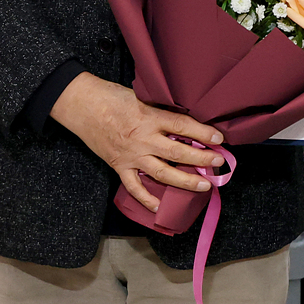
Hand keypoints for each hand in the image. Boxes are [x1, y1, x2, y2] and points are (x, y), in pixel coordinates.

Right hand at [52, 72, 225, 212]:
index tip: (220, 139)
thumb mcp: (142, 96)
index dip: (203, 133)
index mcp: (150, 117)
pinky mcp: (119, 166)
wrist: (83, 105)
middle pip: (178, 153)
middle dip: (201, 159)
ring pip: (162, 173)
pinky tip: (160, 207)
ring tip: (203, 186)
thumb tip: (186, 119)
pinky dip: (147, 199)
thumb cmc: (112, 96)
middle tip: (219, 164)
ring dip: (184, 181)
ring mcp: (131, 155)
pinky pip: (134, 187)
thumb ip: (161, 109)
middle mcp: (143, 139)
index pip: (183, 127)